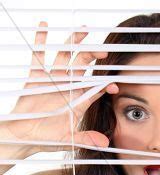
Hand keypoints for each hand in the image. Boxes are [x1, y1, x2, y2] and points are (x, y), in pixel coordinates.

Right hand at [2, 21, 118, 155]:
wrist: (24, 136)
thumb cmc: (47, 139)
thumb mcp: (69, 140)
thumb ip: (86, 139)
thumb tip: (104, 144)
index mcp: (78, 101)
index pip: (95, 89)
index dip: (105, 85)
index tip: (114, 84)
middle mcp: (68, 87)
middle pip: (83, 66)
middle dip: (93, 57)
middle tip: (103, 50)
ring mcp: (53, 80)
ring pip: (66, 56)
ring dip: (74, 43)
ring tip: (83, 30)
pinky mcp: (36, 76)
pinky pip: (39, 56)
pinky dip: (41, 41)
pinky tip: (44, 25)